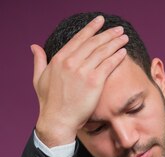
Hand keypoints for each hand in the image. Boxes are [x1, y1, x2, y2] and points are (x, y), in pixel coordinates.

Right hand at [31, 15, 127, 146]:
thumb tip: (34, 47)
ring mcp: (83, 71)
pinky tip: (123, 52)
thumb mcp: (39, 78)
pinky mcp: (94, 82)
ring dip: (115, 42)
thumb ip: (39, 61)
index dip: (91, 28)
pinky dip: (116, 57)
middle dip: (107, 34)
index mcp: (59, 59)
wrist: (58, 120)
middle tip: (118, 29)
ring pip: (102, 52)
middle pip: (93, 43)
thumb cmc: (49, 103)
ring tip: (124, 37)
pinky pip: (108, 65)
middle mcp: (71, 62)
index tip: (100, 21)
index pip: (79, 39)